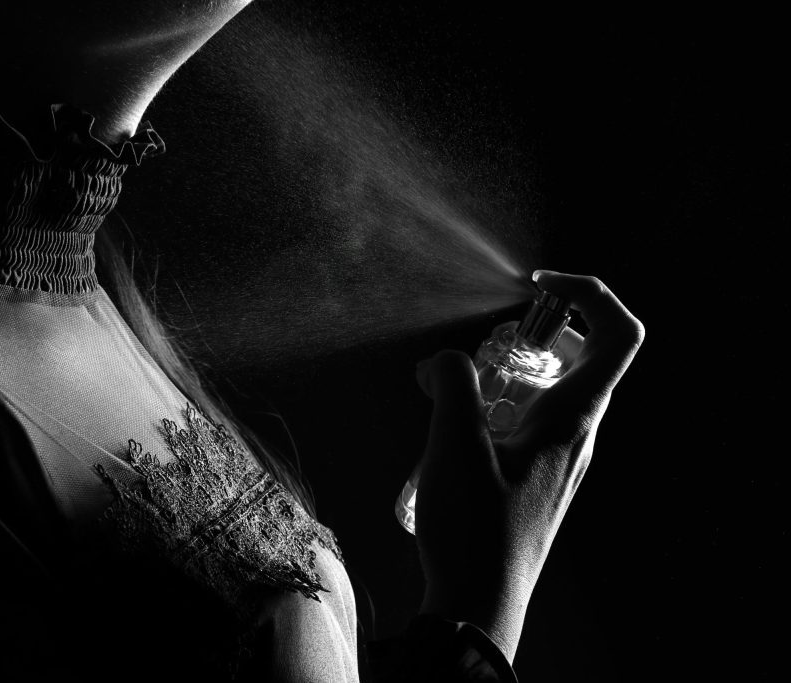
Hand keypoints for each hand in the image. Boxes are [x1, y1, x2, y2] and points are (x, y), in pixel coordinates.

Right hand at [411, 271, 644, 661]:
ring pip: (552, 390)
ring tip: (457, 393)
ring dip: (508, 372)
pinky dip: (498, 405)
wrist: (477, 602)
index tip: (535, 286)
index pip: (617, 335)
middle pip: (582, 356)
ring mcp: (561, 459)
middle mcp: (578, 435)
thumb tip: (440, 363)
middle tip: (487, 346)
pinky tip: (455, 431)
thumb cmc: (474, 529)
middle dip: (533, 333)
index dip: (588, 293)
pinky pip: (532, 422)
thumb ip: (451, 384)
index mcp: (573, 418)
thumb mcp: (453, 445)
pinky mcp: (539, 477)